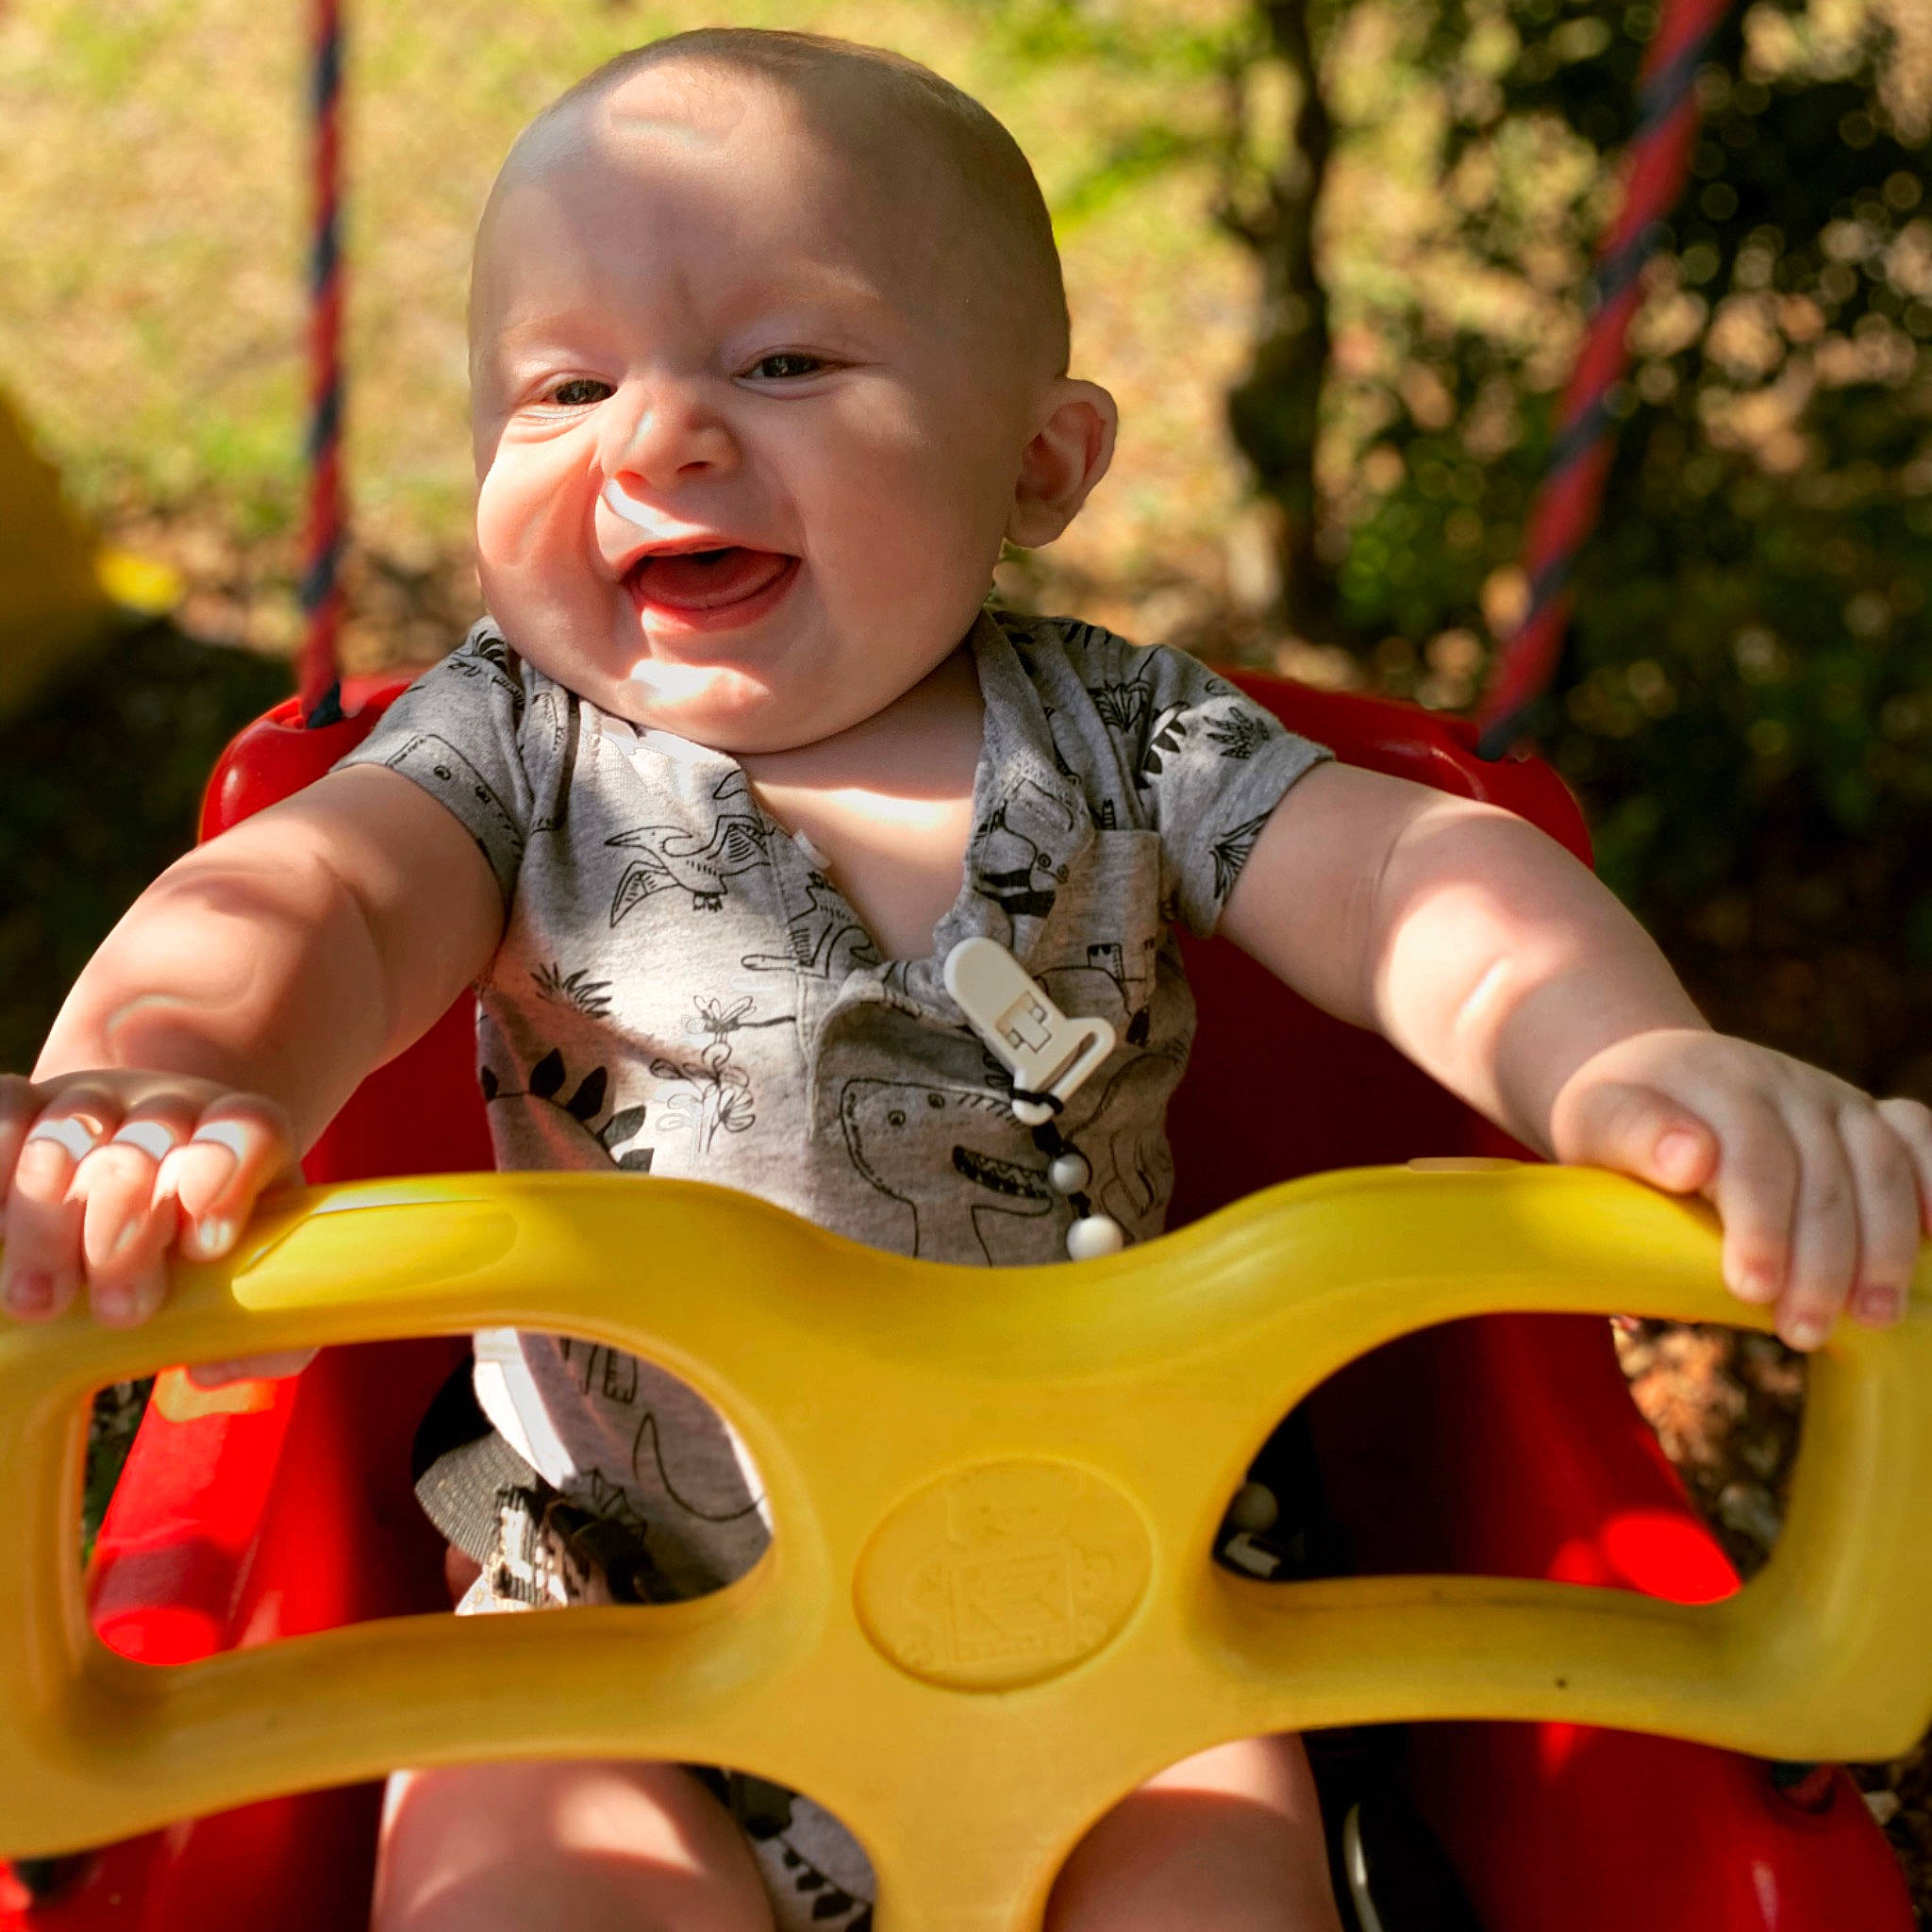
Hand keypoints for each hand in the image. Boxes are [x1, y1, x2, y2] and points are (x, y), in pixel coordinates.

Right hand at [0, 1071, 314, 1383]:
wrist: (134, 1186)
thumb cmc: (199, 1248)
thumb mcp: (252, 1279)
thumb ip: (267, 1325)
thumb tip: (216, 1365)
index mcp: (244, 1138)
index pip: (250, 1129)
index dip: (226, 1178)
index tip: (204, 1250)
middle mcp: (172, 1109)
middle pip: (151, 1143)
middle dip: (128, 1231)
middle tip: (120, 1312)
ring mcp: (96, 1102)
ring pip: (70, 1132)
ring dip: (49, 1221)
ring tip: (40, 1303)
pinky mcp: (27, 1105)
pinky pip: (7, 1112)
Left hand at [1549, 1029, 1931, 1350]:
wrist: (1651, 1072)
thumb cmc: (1617, 1118)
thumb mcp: (1596, 1121)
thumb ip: (1632, 1138)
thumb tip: (1690, 1162)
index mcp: (1708, 1083)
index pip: (1750, 1156)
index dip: (1758, 1225)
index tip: (1750, 1288)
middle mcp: (1777, 1081)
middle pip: (1819, 1174)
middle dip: (1819, 1262)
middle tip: (1802, 1332)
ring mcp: (1826, 1095)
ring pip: (1877, 1165)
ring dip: (1882, 1247)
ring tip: (1870, 1318)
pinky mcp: (1862, 1111)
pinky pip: (1915, 1134)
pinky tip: (1930, 1239)